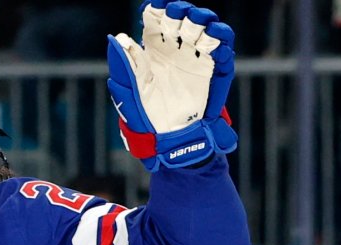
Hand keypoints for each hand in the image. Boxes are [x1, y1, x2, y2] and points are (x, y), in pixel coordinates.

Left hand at [107, 0, 236, 170]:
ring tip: (198, 25)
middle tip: (178, 15)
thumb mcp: (130, 89)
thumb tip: (117, 37)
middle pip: (181, 17)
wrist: (168, 136)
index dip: (156, 9)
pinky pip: (222, 47)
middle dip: (181, 11)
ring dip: (202, 20)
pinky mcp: (213, 68)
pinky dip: (222, 39)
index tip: (155, 8)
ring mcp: (194, 56)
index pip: (155, 18)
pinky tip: (216, 39)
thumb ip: (125, 63)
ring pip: (203, 27)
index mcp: (151, 48)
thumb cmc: (144, 113)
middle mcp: (174, 47)